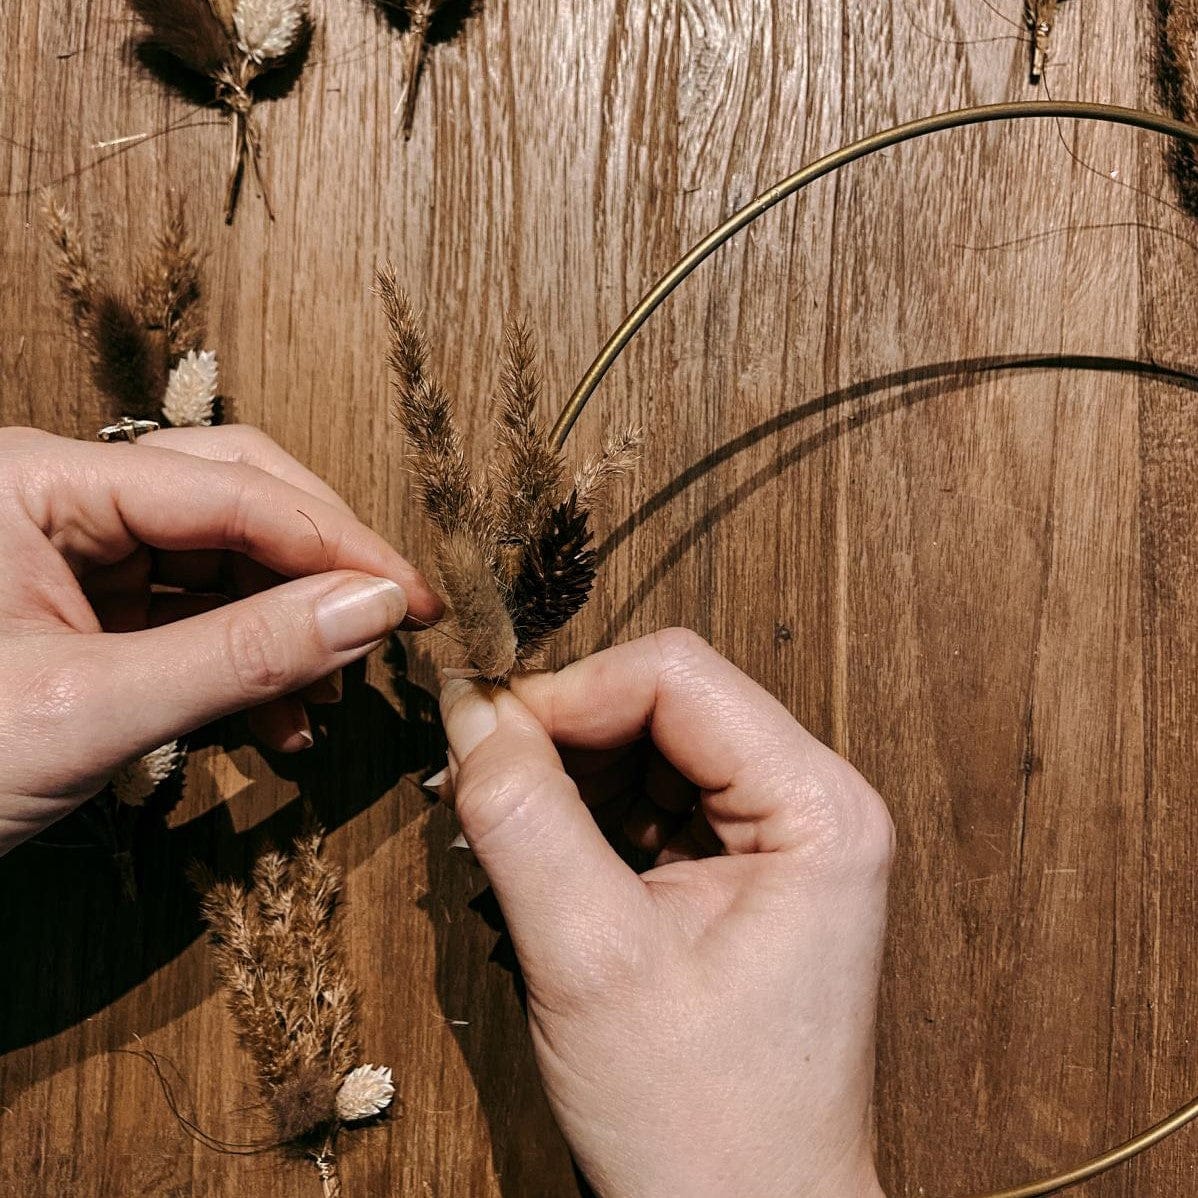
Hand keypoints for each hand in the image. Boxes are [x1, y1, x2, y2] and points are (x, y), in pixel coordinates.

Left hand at [0, 424, 441, 853]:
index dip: (336, 544)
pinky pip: (194, 615)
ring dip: (288, 626)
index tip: (412, 599)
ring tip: (330, 696)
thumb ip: (241, 655)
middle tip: (390, 623)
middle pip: (234, 498)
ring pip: (224, 561)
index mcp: (36, 482)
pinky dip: (246, 664)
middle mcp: (59, 499)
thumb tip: (374, 609)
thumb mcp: (89, 712)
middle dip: (318, 568)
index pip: (229, 488)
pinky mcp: (85, 611)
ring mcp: (72, 555)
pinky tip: (279, 721)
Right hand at [439, 629, 891, 1197]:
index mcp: (817, 808)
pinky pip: (652, 801)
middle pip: (663, 702)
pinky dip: (584, 814)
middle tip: (475, 781)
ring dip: (565, 773)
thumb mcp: (592, 961)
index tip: (479, 730)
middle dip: (560, 732)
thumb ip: (523, 818)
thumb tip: (470, 710)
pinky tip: (541, 858)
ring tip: (500, 828)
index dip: (565, 691)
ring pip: (650, 746)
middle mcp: (813, 804)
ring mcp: (782, 838)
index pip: (674, 675)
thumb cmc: (704, 1127)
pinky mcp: (744, 871)